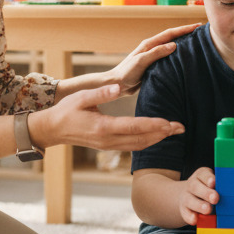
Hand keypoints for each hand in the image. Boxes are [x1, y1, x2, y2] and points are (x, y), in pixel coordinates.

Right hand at [33, 84, 183, 151]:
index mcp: (103, 127)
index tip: (169, 123)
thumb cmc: (66, 111)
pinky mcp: (108, 146)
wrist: (53, 130)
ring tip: (174, 132)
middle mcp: (108, 140)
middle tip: (181, 128)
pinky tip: (156, 136)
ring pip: (138, 145)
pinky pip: (132, 146)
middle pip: (141, 139)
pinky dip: (147, 142)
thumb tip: (117, 87)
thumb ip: (101, 93)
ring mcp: (108, 146)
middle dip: (162, 134)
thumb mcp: (81, 98)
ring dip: (157, 139)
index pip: (133, 126)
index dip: (153, 125)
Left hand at [110, 23, 199, 93]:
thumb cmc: (126, 73)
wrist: (116, 84)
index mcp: (149, 44)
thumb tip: (174, 45)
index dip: (184, 29)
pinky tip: (184, 59)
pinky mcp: (153, 65)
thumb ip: (156, 53)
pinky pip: (168, 58)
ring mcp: (153, 56)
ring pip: (171, 47)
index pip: (170, 34)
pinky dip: (177, 55)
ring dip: (182, 43)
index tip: (197, 26)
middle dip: (185, 33)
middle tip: (200, 31)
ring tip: (196, 42)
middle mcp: (151, 48)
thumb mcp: (141, 62)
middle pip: (172, 37)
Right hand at [178, 166, 217, 225]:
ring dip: (199, 205)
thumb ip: (221, 187)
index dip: (208, 178)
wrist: (187, 195)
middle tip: (215, 198)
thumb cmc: (207, 190)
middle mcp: (192, 185)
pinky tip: (195, 220)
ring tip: (207, 209)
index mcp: (201, 176)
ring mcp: (186, 197)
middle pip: (195, 186)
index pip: (203, 174)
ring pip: (189, 199)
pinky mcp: (183, 209)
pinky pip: (185, 212)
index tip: (214, 182)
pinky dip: (189, 216)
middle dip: (205, 192)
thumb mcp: (213, 184)